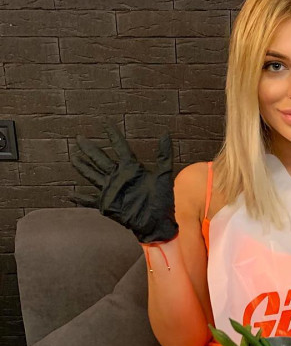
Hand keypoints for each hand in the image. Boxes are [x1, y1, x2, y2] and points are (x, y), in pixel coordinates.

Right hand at [71, 124, 177, 243]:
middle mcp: (119, 177)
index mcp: (132, 168)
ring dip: (83, 166)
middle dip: (90, 149)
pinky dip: (80, 198)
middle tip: (79, 138)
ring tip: (73, 157)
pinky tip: (70, 194)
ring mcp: (112, 190)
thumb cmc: (162, 200)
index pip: (120, 147)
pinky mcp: (108, 204)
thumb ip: (164, 154)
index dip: (113, 135)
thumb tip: (165, 134)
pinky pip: (90, 200)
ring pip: (93, 175)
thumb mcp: (164, 174)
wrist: (157, 222)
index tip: (105, 123)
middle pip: (101, 159)